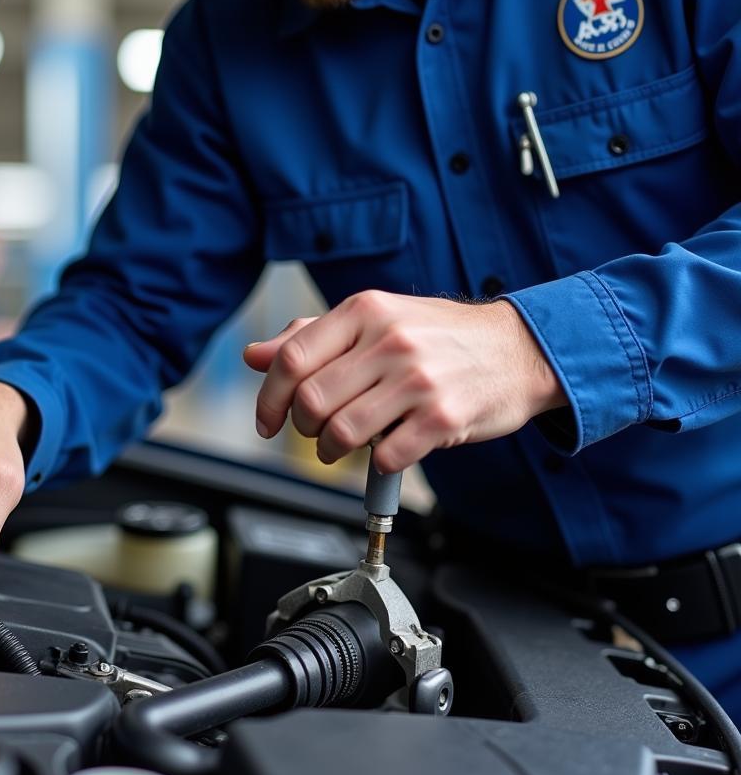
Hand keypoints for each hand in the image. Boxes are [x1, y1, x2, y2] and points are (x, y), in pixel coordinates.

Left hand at [242, 291, 566, 471]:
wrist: (518, 348)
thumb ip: (312, 337)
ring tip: (342, 446)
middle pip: (311, 401)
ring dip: (332, 451)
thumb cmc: (439, 336)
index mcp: (364, 311)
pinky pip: (387, 457)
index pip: (292, 359)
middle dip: (303, 428)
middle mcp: (390, 341)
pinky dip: (378, 464)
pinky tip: (386, 449)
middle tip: (315, 432)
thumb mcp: (374, 320)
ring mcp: (418, 380)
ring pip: (342, 433)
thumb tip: (256, 356)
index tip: (268, 421)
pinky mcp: (444, 418)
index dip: (269, 398)